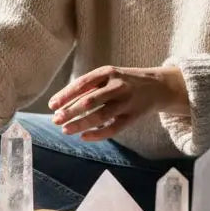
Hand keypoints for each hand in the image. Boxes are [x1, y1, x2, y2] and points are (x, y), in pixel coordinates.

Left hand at [47, 65, 187, 140]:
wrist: (157, 86)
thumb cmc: (123, 81)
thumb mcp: (107, 76)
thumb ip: (87, 86)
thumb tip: (60, 102)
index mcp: (108, 73)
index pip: (82, 84)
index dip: (65, 95)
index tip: (52, 105)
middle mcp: (117, 86)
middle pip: (90, 101)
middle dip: (70, 111)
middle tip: (55, 119)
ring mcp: (126, 102)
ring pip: (100, 116)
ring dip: (81, 124)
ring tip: (65, 130)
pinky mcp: (133, 117)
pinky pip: (113, 128)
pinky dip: (97, 134)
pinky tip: (83, 137)